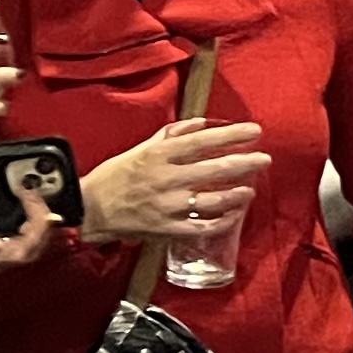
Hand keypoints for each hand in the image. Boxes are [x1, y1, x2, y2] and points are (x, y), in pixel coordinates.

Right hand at [80, 117, 269, 242]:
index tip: (255, 131)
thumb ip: (171, 136)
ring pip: (211, 200)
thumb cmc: (114, 177)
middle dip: (244, 163)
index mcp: (158, 156)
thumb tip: (201, 123)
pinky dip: (221, 222)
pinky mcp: (166, 228)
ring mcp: (167, 206)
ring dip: (236, 194)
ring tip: (250, 189)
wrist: (87, 209)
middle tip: (265, 160)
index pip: (202, 141)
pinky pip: (201, 227)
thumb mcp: (140, 149)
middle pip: (213, 169)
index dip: (231, 135)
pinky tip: (234, 215)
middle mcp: (165, 179)